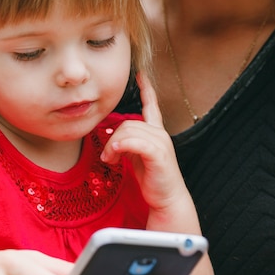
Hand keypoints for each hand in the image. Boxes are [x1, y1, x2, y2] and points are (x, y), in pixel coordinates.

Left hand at [101, 72, 186, 213]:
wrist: (167, 199)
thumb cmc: (152, 178)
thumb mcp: (137, 156)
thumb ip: (128, 143)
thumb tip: (112, 137)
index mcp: (156, 132)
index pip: (151, 106)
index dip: (147, 90)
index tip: (141, 74)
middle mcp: (160, 134)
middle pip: (128, 123)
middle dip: (113, 137)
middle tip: (107, 155)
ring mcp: (161, 143)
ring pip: (129, 132)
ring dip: (113, 145)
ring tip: (109, 159)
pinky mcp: (158, 155)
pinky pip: (136, 143)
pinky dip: (122, 145)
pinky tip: (115, 154)